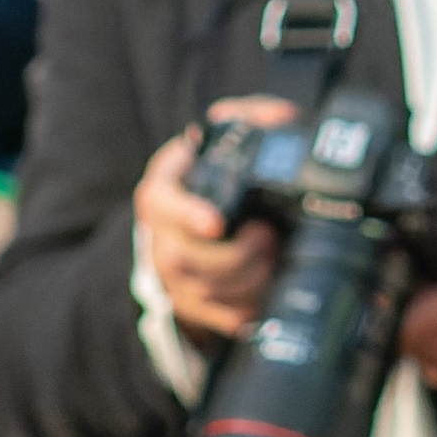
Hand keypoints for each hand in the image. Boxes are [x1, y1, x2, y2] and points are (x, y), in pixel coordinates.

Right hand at [134, 96, 299, 341]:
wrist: (209, 218)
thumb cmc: (220, 176)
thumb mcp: (232, 138)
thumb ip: (253, 119)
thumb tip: (276, 117)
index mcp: (162, 192)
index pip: (160, 203)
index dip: (186, 214)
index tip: (215, 222)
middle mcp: (160, 238)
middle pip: (181, 260)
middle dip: (233, 255)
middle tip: (268, 236)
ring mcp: (174, 277)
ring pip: (202, 293)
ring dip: (247, 281)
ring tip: (275, 258)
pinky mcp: (195, 307)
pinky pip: (220, 319)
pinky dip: (251, 308)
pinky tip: (271, 289)